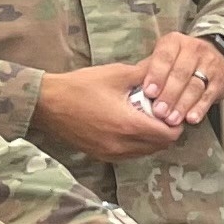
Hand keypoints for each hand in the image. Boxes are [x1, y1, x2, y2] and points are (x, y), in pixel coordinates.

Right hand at [34, 62, 187, 162]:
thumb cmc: (80, 86)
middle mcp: (122, 145)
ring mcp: (111, 153)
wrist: (46, 104)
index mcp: (129, 125)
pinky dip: (137, 144)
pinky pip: (130, 154)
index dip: (176, 123)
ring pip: (146, 152)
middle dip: (166, 130)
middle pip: (161, 146)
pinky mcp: (100, 156)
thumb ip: (145, 74)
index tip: (173, 109)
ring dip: (152, 138)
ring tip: (145, 118)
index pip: (169, 135)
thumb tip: (166, 67)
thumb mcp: (116, 75)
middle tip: (161, 112)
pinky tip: (129, 126)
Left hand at [125, 31, 223, 128]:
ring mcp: (210, 64)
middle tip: (158, 112)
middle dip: (169, 95)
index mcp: (175, 42)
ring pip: (195, 86)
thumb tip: (132, 86)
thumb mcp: (166, 56)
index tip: (149, 92)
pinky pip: (209, 95)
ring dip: (182, 105)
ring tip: (172, 120)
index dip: (156, 75)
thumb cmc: (182, 60)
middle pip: (181, 74)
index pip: (165, 57)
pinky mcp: (221, 80)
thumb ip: (150, 69)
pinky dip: (200, 108)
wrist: (219, 55)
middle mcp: (194, 50)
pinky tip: (191, 118)